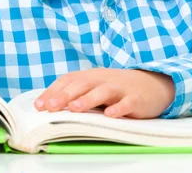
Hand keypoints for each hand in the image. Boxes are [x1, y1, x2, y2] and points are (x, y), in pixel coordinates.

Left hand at [33, 68, 175, 118]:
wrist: (152, 84)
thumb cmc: (117, 88)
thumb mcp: (95, 87)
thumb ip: (76, 93)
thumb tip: (48, 105)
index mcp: (90, 76)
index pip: (68, 80)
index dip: (53, 91)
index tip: (39, 105)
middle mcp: (103, 79)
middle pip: (82, 84)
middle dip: (65, 95)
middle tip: (51, 107)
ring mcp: (120, 88)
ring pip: (103, 92)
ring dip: (88, 99)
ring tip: (75, 108)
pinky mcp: (136, 99)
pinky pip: (127, 103)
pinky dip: (119, 108)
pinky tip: (110, 114)